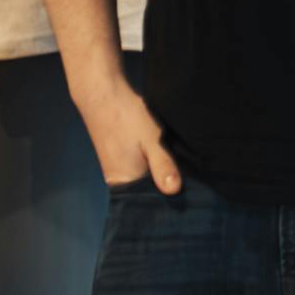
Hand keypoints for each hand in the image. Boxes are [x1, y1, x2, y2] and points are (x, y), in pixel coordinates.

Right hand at [73, 76, 180, 195]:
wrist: (103, 93)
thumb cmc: (125, 117)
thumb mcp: (151, 141)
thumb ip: (163, 166)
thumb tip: (174, 190)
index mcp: (124, 183)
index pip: (152, 201)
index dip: (170, 198)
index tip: (190, 195)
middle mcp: (118, 181)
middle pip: (149, 191)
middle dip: (167, 185)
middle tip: (190, 178)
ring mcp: (117, 169)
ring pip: (146, 178)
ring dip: (160, 172)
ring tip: (180, 165)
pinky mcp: (119, 158)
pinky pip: (141, 168)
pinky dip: (153, 163)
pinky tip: (164, 154)